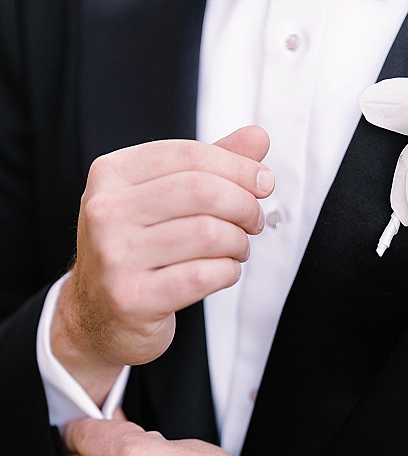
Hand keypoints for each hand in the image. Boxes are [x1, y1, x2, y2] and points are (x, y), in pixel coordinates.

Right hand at [52, 126, 273, 404]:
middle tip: (254, 220)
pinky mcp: (132, 298)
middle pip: (201, 191)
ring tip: (238, 249)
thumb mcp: (161, 200)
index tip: (263, 183)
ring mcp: (115, 256)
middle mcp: (106, 211)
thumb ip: (208, 168)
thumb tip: (258, 138)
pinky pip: (203, 276)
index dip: (238, 167)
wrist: (96, 316)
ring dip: (238, 242)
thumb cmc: (137, 252)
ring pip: (207, 234)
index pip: (190, 155)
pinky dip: (227, 272)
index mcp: (111, 175)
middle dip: (244, 205)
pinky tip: (224, 271)